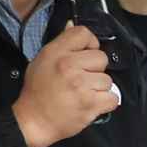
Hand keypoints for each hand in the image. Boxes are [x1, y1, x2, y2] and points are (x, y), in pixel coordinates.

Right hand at [12, 23, 121, 146]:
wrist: (34, 121)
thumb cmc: (37, 91)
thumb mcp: (42, 60)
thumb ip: (61, 44)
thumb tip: (72, 25)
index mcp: (56, 53)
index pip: (84, 33)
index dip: (89, 43)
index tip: (85, 55)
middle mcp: (69, 66)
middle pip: (101, 57)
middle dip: (94, 69)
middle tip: (81, 79)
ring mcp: (81, 85)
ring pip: (107, 79)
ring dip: (98, 88)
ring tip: (83, 93)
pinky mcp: (90, 104)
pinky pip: (113, 97)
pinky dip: (105, 103)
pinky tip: (92, 103)